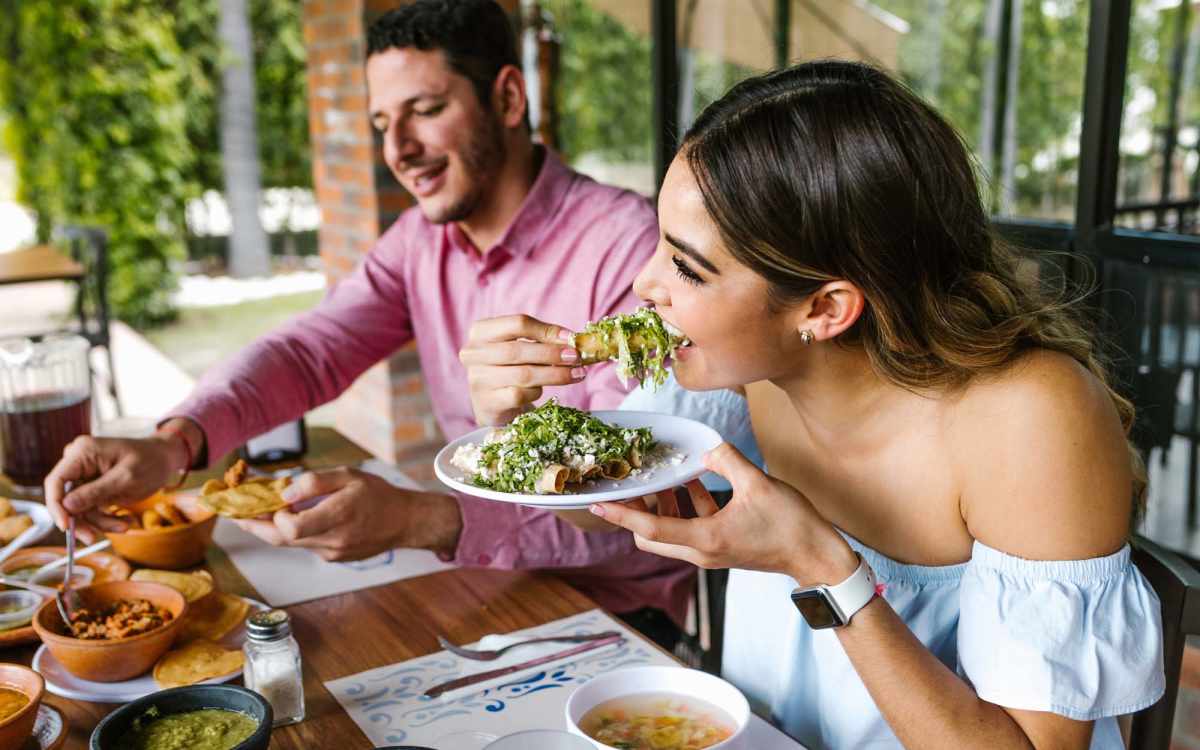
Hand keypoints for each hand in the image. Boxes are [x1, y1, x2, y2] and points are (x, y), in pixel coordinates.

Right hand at [43, 435, 180, 542]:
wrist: (165, 459)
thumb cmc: (151, 461)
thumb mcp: (126, 478)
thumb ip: (96, 491)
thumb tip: (66, 505)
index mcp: (82, 453)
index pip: (55, 481)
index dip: (56, 506)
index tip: (65, 527)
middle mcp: (78, 463)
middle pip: (65, 499)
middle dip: (81, 520)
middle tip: (93, 538)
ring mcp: (84, 476)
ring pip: (79, 509)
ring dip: (99, 522)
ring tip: (125, 525)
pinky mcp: (92, 488)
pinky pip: (91, 510)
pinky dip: (106, 519)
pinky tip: (125, 520)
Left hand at [234, 467, 462, 561]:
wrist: (405, 522)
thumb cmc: (379, 494)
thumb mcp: (349, 476)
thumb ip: (315, 482)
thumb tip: (284, 493)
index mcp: (337, 516)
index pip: (289, 528)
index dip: (272, 516)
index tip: (270, 499)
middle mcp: (332, 540)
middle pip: (281, 540)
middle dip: (256, 526)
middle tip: (236, 513)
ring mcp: (332, 553)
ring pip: (292, 544)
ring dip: (274, 528)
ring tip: (259, 511)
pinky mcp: (334, 557)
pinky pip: (306, 545)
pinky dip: (295, 532)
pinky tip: (293, 518)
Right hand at [459, 314, 585, 425]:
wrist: (493, 404)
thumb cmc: (510, 369)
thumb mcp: (521, 348)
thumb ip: (541, 340)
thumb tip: (572, 340)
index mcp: (481, 331)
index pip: (517, 323)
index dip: (547, 330)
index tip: (571, 338)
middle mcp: (473, 353)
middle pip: (519, 349)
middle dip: (552, 353)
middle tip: (576, 357)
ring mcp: (478, 379)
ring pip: (523, 374)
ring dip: (555, 374)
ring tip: (576, 374)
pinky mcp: (487, 403)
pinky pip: (519, 395)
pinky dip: (536, 392)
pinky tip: (542, 391)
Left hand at [591, 443, 857, 584]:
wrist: (816, 556)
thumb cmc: (791, 525)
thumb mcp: (758, 484)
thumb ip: (727, 460)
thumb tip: (707, 449)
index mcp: (705, 539)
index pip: (650, 528)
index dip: (621, 513)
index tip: (597, 503)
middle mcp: (701, 551)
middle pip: (651, 535)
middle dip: (637, 509)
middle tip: (634, 481)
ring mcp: (710, 551)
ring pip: (669, 531)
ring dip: (663, 506)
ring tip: (665, 475)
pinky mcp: (721, 545)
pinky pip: (690, 526)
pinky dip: (686, 506)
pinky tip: (693, 480)